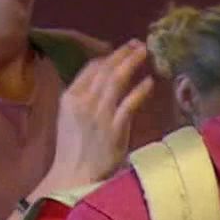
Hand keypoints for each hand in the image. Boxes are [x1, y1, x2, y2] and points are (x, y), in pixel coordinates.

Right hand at [41, 40, 154, 193]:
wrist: (72, 174)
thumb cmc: (73, 149)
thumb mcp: (70, 117)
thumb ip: (84, 98)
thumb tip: (103, 82)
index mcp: (70, 97)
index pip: (91, 68)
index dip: (108, 56)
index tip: (122, 49)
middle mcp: (83, 101)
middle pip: (106, 70)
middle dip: (123, 54)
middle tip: (139, 44)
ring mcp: (99, 114)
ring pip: (116, 81)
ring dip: (132, 64)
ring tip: (145, 53)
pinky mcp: (114, 129)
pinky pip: (129, 104)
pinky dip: (140, 90)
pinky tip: (149, 82)